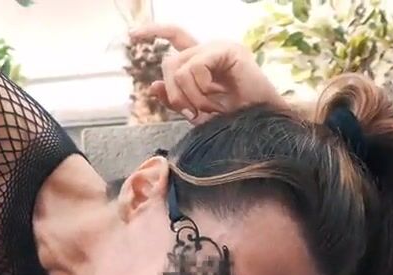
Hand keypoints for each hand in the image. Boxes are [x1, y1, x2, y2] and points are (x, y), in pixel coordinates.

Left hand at [129, 24, 287, 124]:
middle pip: (170, 61)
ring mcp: (220, 47)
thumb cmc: (233, 119)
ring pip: (179, 67)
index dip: (153, 31)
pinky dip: (199, 88)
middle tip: (190, 112)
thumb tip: (153, 85)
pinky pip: (195, 66)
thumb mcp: (196, 110)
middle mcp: (209, 49)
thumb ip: (174, 98)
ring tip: (208, 109)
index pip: (174, 36)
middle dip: (172, 92)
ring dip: (188, 95)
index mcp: (202, 60)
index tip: (131, 36)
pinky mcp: (229, 50)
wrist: (260, 125)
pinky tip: (215, 97)